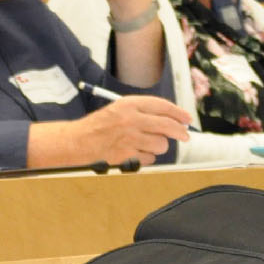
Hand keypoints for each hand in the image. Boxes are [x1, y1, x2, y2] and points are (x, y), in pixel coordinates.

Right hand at [71, 96, 190, 162]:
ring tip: (144, 144)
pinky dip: (146, 157)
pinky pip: (150, 158)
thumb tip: (171, 120)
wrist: (77, 141)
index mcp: (128, 104)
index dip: (178, 113)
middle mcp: (130, 119)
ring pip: (161, 144)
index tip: (186, 119)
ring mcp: (129, 138)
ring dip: (158, 146)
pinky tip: (134, 152)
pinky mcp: (127, 155)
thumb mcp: (118, 110)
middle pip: (167, 126)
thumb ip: (142, 112)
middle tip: (184, 136)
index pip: (162, 106)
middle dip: (180, 132)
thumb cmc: (97, 127)